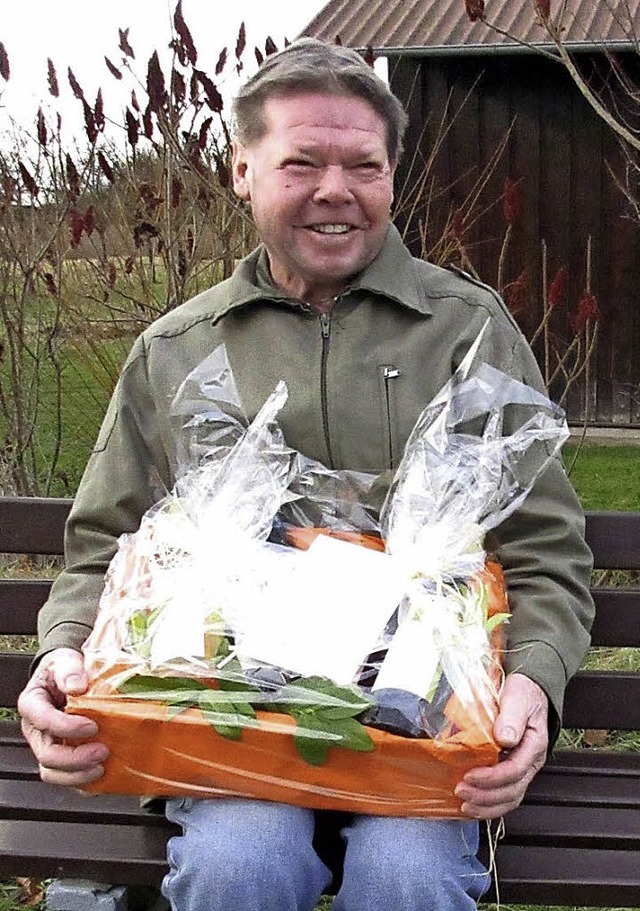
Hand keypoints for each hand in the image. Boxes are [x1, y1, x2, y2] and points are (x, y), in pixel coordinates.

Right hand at [17, 647, 108, 785]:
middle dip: (75, 758)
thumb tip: (78, 686)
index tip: (91, 725)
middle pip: (47, 755)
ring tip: (101, 768)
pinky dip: (83, 781)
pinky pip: (67, 776)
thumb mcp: (64, 660)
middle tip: (102, 751)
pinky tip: (103, 775)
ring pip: (53, 772)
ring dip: (78, 775)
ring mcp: (48, 745)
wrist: (68, 676)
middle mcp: (36, 730)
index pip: (42, 720)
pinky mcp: (62, 755)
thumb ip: (69, 670)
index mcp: (33, 705)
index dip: (66, 727)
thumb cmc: (63, 669)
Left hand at [455, 672, 548, 818]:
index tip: (471, 775)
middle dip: (486, 795)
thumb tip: (504, 737)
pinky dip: (489, 804)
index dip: (493, 777)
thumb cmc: (524, 694)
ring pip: (510, 797)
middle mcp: (530, 761)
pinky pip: (505, 795)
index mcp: (534, 745)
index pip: (516, 770)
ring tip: (465, 805)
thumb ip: (512, 717)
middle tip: (461, 791)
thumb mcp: (518, 698)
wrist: (528, 691)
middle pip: (513, 789)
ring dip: (487, 805)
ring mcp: (522, 768)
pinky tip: (473, 805)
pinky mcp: (512, 770)